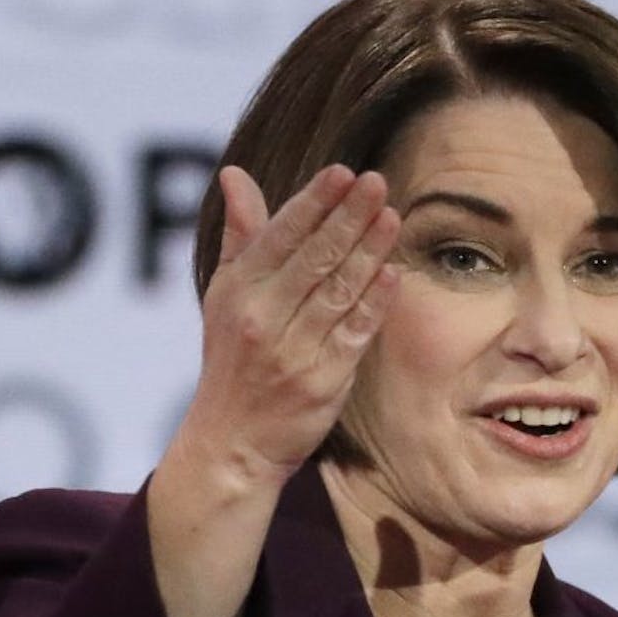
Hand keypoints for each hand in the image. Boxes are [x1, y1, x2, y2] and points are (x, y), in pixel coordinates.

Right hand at [172, 164, 399, 489]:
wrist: (231, 443)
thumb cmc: (232, 360)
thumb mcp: (224, 295)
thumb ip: (240, 235)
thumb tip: (235, 174)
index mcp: (238, 291)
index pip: (279, 236)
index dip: (313, 203)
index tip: (342, 173)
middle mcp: (262, 318)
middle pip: (313, 258)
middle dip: (348, 217)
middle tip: (377, 182)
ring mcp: (293, 351)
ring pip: (338, 291)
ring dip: (368, 251)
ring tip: (392, 216)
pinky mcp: (322, 381)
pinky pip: (354, 333)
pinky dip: (374, 302)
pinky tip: (394, 273)